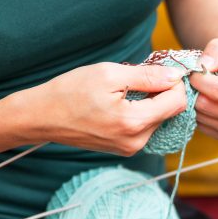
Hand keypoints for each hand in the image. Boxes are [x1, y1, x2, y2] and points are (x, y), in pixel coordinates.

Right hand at [9, 62, 188, 155]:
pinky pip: (145, 127)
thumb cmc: (69, 92)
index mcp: (134, 122)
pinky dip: (141, 112)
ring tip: (127, 89)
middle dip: (162, 91)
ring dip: (151, 101)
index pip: (176, 102)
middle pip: (169, 112)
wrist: (41, 117)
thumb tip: (175, 76)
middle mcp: (137, 141)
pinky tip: (122, 102)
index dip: (175, 83)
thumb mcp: (108, 75)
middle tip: (142, 75)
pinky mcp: (125, 149)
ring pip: (158, 119)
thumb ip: (147, 76)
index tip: (163, 69)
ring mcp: (131, 148)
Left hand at [189, 38, 217, 140]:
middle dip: (195, 89)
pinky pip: (200, 125)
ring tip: (201, 88)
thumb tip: (201, 66)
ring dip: (194, 100)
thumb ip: (217, 50)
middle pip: (206, 106)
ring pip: (200, 116)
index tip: (195, 69)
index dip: (200, 78)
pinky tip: (205, 99)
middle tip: (195, 78)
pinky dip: (197, 112)